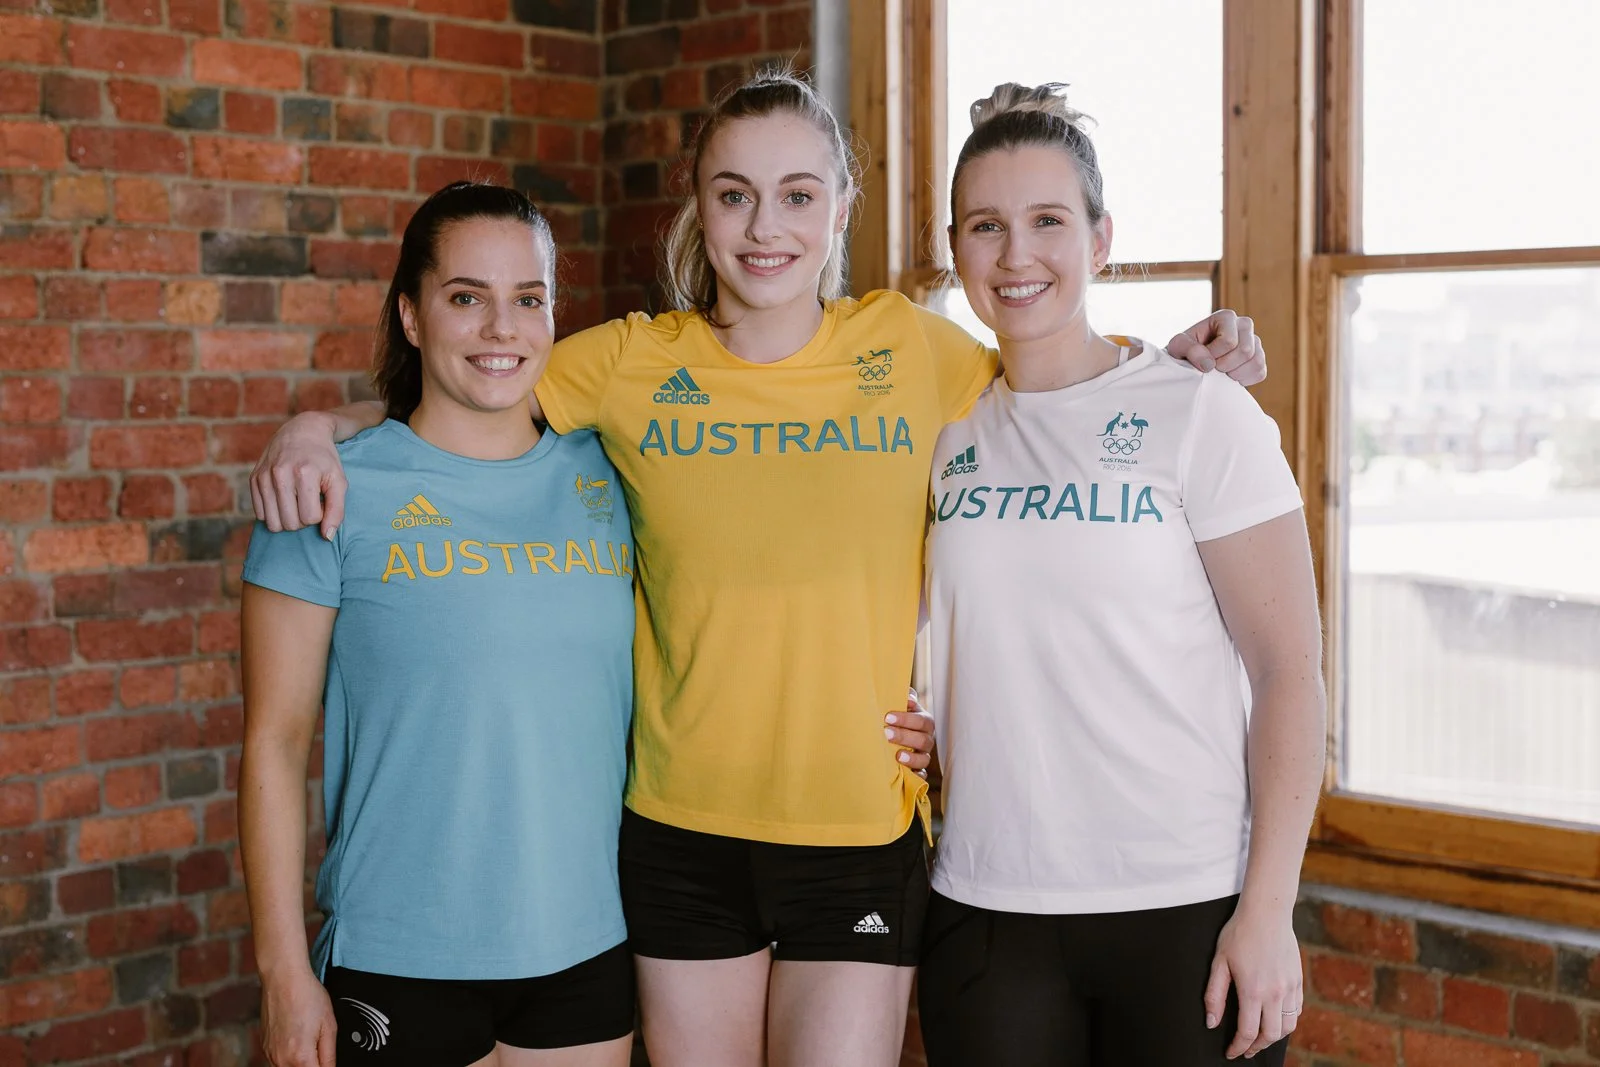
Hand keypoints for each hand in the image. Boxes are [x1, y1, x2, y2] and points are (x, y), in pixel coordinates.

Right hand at [251, 412, 347, 538]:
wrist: (302, 431)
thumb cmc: (324, 460)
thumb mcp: (338, 481)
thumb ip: (337, 510)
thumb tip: (327, 537)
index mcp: (304, 473)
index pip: (310, 518)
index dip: (319, 514)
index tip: (321, 500)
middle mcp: (280, 474)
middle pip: (290, 523)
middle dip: (303, 520)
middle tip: (309, 503)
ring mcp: (264, 476)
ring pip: (273, 523)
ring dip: (287, 519)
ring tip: (296, 503)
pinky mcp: (254, 478)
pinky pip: (259, 514)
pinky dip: (273, 512)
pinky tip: (283, 498)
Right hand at [260, 969, 337, 1066]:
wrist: (283, 978)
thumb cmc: (307, 996)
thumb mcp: (329, 1026)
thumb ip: (329, 1055)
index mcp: (300, 1057)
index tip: (326, 1060)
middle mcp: (281, 1060)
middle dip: (312, 1065)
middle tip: (319, 1049)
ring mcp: (270, 1054)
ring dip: (301, 1064)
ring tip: (309, 1041)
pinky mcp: (265, 1048)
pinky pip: (278, 1062)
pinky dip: (289, 1058)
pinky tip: (297, 1040)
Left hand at [886, 687, 935, 777]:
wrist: (890, 733)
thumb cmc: (894, 717)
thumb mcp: (899, 706)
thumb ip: (903, 698)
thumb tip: (907, 696)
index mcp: (924, 722)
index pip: (921, 720)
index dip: (907, 719)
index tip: (888, 716)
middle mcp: (926, 739)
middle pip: (923, 739)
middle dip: (905, 736)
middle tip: (886, 732)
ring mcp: (923, 756)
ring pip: (924, 759)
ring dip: (911, 758)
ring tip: (897, 755)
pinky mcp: (918, 771)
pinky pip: (921, 776)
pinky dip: (916, 776)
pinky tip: (907, 774)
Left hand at [1168, 310, 1266, 385]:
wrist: (1191, 363)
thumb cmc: (1185, 351)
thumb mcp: (1178, 346)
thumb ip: (1188, 349)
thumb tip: (1208, 363)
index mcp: (1226, 317)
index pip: (1229, 341)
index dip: (1214, 356)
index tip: (1202, 359)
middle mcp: (1244, 325)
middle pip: (1245, 351)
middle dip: (1225, 365)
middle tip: (1212, 367)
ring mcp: (1254, 341)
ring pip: (1256, 361)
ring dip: (1235, 374)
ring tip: (1221, 372)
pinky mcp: (1259, 357)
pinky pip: (1260, 373)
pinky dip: (1244, 380)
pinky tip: (1230, 377)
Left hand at [1204, 903, 1302, 1058]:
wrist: (1267, 912)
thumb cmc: (1239, 933)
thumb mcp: (1219, 962)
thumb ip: (1214, 995)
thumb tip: (1212, 1023)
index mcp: (1253, 990)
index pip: (1248, 1032)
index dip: (1238, 1047)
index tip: (1231, 1052)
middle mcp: (1276, 992)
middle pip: (1271, 1035)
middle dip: (1256, 1047)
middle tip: (1244, 1049)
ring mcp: (1290, 987)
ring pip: (1288, 1026)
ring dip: (1274, 1037)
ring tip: (1260, 1037)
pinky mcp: (1298, 980)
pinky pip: (1296, 1010)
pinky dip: (1287, 1021)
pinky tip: (1275, 1018)